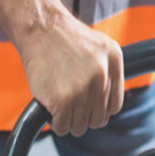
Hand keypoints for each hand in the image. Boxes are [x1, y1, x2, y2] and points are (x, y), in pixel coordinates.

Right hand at [20, 11, 123, 136]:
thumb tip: (109, 108)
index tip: (88, 109)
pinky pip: (63, 127)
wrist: (40, 28)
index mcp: (114, 61)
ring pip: (81, 125)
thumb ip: (108, 72)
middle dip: (83, 117)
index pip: (114, 106)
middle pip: (98, 118)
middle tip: (70, 107)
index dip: (99, 111)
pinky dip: (56, 124)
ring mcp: (83, 89)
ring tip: (60, 107)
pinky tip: (52, 112)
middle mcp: (102, 75)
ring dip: (69, 122)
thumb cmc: (64, 38)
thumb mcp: (98, 47)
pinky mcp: (62, 100)